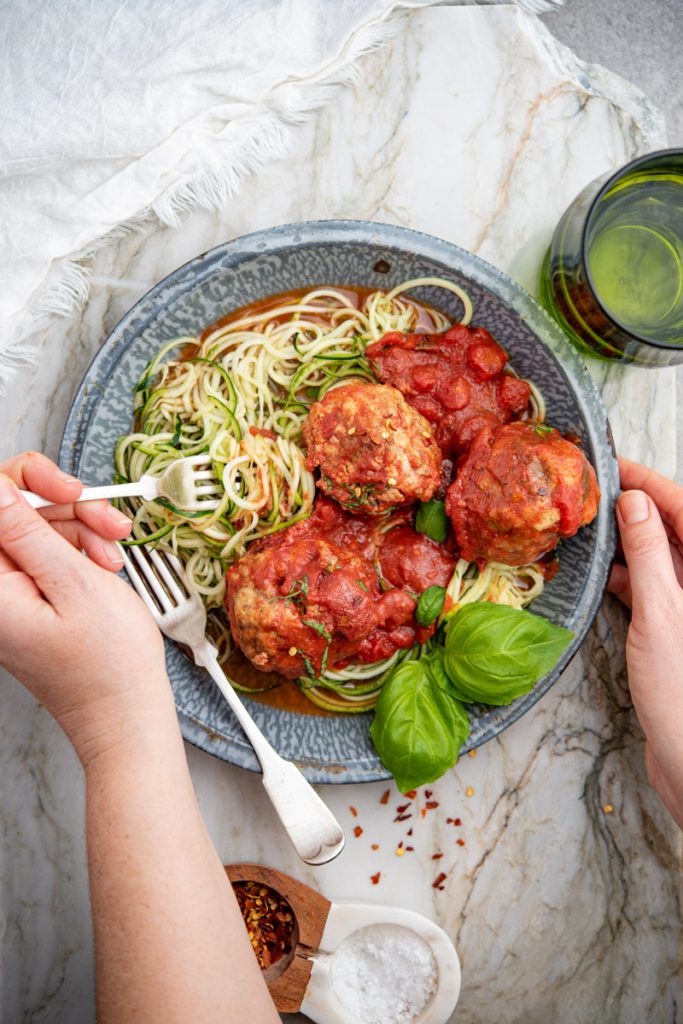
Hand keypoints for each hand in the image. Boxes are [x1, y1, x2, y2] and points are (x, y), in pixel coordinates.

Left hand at [0, 463, 172, 767]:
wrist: (125, 715)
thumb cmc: (107, 666)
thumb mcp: (75, 584)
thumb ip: (28, 531)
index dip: (31, 482)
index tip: (70, 491)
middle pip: (14, 513)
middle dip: (65, 509)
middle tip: (107, 525)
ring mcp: (9, 597)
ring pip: (36, 530)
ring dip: (80, 531)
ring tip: (114, 556)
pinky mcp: (28, 602)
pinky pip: (46, 556)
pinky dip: (79, 553)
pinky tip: (105, 567)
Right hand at [608, 457, 682, 826]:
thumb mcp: (659, 613)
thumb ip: (648, 555)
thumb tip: (633, 503)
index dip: (648, 482)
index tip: (611, 464)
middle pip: (672, 529)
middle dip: (634, 507)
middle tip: (590, 491)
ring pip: (660, 559)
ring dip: (627, 543)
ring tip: (587, 528)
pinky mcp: (675, 632)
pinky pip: (652, 590)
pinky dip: (627, 578)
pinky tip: (601, 574)